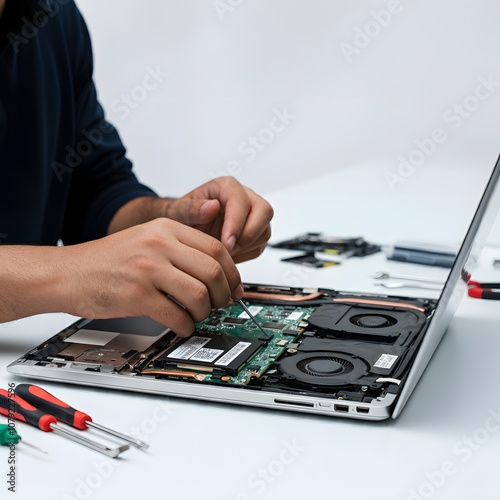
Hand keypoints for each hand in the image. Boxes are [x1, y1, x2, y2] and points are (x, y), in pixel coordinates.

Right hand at [62, 218, 242, 335]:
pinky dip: (185, 325)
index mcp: (166, 228)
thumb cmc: (108, 260)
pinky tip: (182, 325)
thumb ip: (181, 249)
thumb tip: (218, 273)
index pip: (217, 248)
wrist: (69, 272)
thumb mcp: (147, 239)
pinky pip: (176, 314)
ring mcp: (147, 268)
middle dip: (224, 294)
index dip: (232, 272)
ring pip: (199, 293)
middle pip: (213, 271)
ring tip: (198, 316)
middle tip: (222, 305)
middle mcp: (159, 244)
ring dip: (206, 312)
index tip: (234, 287)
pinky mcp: (136, 294)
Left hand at [162, 177, 273, 262]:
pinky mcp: (256, 232)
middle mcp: (245, 197)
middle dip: (248, 236)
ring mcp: (253, 215)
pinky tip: (227, 255)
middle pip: (264, 211)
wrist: (184, 228)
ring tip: (222, 253)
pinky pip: (260, 246)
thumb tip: (212, 207)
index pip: (241, 201)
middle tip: (228, 251)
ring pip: (264, 231)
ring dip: (245, 247)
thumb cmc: (182, 217)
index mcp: (226, 186)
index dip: (236, 224)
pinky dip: (245, 255)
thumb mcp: (178, 212)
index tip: (226, 243)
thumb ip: (191, 209)